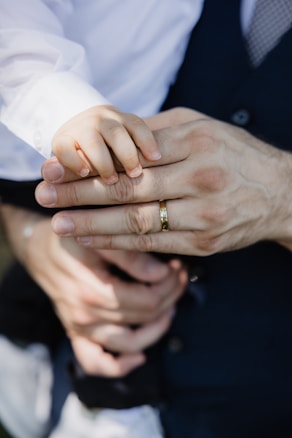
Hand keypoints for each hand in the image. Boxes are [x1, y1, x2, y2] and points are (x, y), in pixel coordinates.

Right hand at [1, 205, 186, 375]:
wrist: (40, 251)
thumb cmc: (70, 241)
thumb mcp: (98, 239)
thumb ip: (129, 255)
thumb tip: (161, 273)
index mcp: (93, 290)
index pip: (147, 298)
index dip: (169, 285)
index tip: (178, 267)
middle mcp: (87, 315)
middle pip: (144, 317)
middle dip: (170, 297)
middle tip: (179, 277)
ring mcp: (82, 329)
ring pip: (130, 343)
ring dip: (158, 328)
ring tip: (170, 306)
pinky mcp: (77, 335)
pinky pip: (96, 362)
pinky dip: (120, 366)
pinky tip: (140, 357)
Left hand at [36, 108, 291, 253]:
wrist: (280, 193)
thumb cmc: (234, 155)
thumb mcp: (200, 126)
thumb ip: (155, 130)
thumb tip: (110, 130)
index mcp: (195, 142)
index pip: (130, 153)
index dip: (90, 162)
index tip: (55, 165)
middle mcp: (200, 177)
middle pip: (129, 188)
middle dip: (80, 193)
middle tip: (44, 194)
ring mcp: (203, 214)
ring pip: (138, 220)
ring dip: (93, 223)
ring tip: (60, 223)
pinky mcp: (203, 242)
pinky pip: (154, 242)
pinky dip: (119, 242)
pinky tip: (93, 238)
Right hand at [52, 105, 160, 182]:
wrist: (73, 132)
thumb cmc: (109, 146)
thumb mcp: (125, 144)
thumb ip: (140, 152)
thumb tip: (162, 162)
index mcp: (121, 120)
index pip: (137, 125)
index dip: (147, 141)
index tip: (156, 158)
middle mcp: (101, 120)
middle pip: (117, 133)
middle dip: (127, 155)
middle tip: (135, 174)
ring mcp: (79, 128)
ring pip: (93, 142)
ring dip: (103, 162)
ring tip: (111, 180)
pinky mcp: (60, 140)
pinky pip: (66, 148)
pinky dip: (75, 161)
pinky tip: (84, 173)